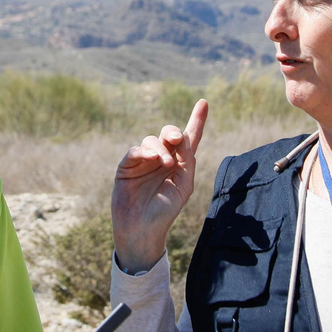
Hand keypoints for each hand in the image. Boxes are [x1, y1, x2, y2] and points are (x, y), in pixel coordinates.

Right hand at [111, 99, 207, 273]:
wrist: (144, 229)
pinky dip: (143, 150)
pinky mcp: (127, 167)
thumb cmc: (166, 209)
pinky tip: (150, 157)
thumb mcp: (184, 185)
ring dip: (160, 148)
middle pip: (168, 134)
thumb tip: (181, 138)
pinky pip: (134, 151)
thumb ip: (187, 161)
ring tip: (165, 164)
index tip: (204, 102)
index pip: (190, 138)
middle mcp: (162, 158)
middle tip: (176, 139)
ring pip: (151, 140)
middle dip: (173, 132)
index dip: (197, 120)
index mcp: (179, 163)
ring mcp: (144, 161)